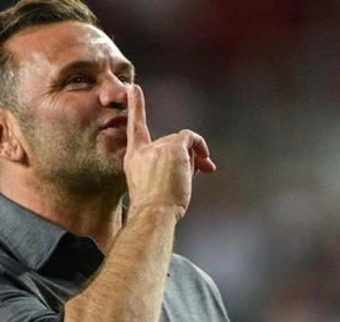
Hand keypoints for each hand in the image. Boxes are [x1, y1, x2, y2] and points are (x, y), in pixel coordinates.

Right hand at [123, 85, 215, 218]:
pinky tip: (206, 159)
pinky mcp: (174, 148)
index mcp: (133, 159)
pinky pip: (190, 138)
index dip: (136, 107)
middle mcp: (143, 150)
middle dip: (187, 157)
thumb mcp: (155, 187)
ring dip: (195, 157)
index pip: (134, 129)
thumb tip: (199, 161)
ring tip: (202, 172)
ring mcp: (158, 147)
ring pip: (183, 143)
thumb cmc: (156, 210)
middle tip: (204, 170)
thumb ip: (170, 169)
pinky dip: (200, 145)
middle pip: (170, 143)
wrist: (154, 213)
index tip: (134, 89)